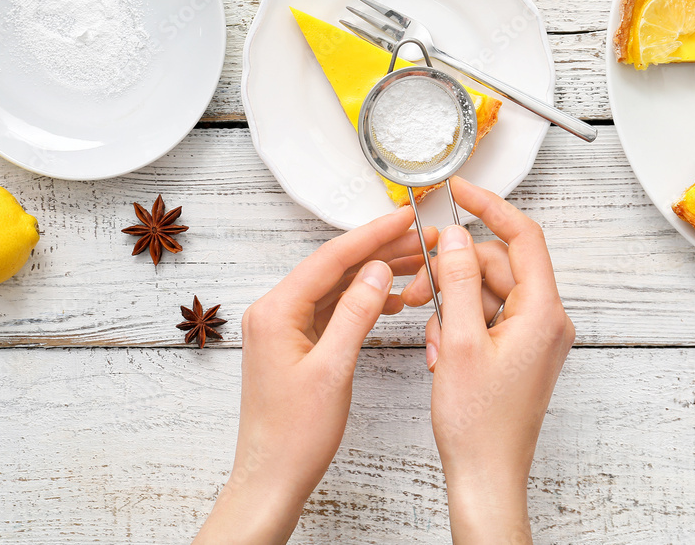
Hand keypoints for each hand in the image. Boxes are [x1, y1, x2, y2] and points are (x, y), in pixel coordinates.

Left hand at [194, 206, 436, 544]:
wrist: (273, 478)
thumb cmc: (294, 435)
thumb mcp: (334, 369)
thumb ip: (356, 313)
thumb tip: (379, 270)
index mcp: (276, 311)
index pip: (331, 258)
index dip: (373, 234)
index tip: (406, 216)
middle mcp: (275, 312)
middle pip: (335, 268)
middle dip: (380, 251)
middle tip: (422, 239)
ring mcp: (285, 328)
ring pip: (337, 288)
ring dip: (376, 275)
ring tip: (418, 265)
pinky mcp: (296, 344)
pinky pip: (334, 310)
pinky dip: (364, 302)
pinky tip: (393, 300)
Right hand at [402, 177, 574, 544]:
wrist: (486, 476)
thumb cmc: (479, 424)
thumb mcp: (459, 341)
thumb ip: (457, 280)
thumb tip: (453, 236)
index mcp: (544, 312)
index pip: (523, 236)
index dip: (489, 206)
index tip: (459, 190)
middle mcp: (546, 320)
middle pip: (497, 265)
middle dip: (453, 270)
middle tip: (417, 285)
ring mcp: (533, 337)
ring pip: (486, 291)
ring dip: (452, 303)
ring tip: (431, 335)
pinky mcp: (517, 351)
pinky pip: (486, 317)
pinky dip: (459, 324)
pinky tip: (441, 351)